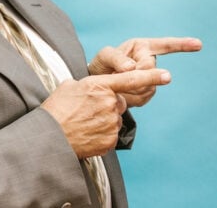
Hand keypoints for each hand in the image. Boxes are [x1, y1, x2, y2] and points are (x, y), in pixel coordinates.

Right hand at [41, 68, 171, 157]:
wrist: (48, 138)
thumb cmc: (56, 109)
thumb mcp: (70, 86)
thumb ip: (90, 84)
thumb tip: (97, 88)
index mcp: (100, 86)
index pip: (132, 79)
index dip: (152, 77)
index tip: (168, 75)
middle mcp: (110, 104)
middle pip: (120, 102)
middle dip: (109, 104)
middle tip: (87, 110)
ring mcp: (111, 124)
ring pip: (115, 119)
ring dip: (104, 120)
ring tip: (84, 123)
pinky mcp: (110, 141)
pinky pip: (111, 135)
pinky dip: (102, 135)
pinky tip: (87, 134)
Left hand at [87, 36, 201, 107]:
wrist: (96, 88)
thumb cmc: (100, 67)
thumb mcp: (104, 58)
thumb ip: (116, 59)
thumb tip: (132, 68)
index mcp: (141, 46)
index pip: (165, 44)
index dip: (182, 44)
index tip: (199, 44)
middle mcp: (148, 60)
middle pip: (151, 69)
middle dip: (135, 76)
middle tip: (118, 77)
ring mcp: (149, 77)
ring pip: (149, 86)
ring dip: (132, 89)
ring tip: (118, 87)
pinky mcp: (146, 93)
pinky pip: (145, 97)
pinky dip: (133, 98)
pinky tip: (124, 95)